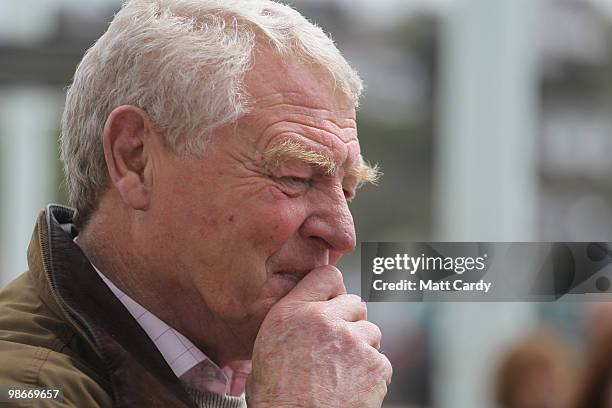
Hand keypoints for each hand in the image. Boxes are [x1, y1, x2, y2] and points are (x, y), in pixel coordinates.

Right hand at [246, 265, 391, 407]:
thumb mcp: (265, 348)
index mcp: (292, 312)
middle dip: (351, 323)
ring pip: (371, 333)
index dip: (334, 291)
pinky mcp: (373, 365)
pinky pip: (381, 361)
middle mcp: (323, 319)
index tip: (335, 306)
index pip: (327, 275)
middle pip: (356, 304)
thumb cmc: (275, 398)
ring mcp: (351, 340)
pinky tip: (351, 389)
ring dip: (362, 349)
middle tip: (337, 350)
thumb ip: (291, 321)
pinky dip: (371, 375)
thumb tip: (308, 313)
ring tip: (341, 375)